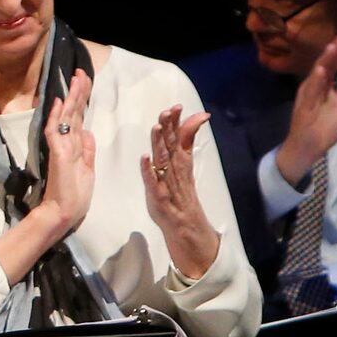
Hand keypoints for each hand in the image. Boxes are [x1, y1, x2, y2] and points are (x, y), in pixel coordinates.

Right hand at [35, 68, 97, 239]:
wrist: (62, 213)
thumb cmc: (74, 196)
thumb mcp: (87, 169)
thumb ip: (87, 150)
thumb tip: (88, 131)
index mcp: (75, 145)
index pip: (79, 116)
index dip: (82, 98)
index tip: (85, 80)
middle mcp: (67, 142)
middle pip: (73, 111)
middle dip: (78, 90)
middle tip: (80, 70)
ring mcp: (61, 147)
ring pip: (66, 116)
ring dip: (71, 96)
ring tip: (75, 77)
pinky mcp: (58, 154)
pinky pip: (56, 131)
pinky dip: (56, 116)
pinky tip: (58, 101)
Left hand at [139, 104, 219, 281]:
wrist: (187, 230)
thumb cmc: (180, 198)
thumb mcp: (182, 171)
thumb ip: (184, 146)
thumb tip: (191, 122)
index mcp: (180, 164)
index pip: (178, 139)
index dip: (176, 123)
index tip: (176, 107)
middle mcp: (175, 172)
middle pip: (173, 147)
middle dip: (170, 128)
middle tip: (169, 110)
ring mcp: (168, 186)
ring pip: (164, 162)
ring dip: (160, 144)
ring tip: (157, 127)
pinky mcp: (160, 199)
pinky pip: (153, 183)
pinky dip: (148, 171)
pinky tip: (145, 158)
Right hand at [274, 34, 336, 183]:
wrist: (305, 148)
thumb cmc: (323, 126)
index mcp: (320, 86)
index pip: (330, 65)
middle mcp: (311, 87)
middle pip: (323, 66)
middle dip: (332, 52)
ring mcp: (307, 97)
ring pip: (316, 76)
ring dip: (324, 61)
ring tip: (333, 47)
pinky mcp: (305, 107)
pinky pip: (312, 93)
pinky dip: (317, 81)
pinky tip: (322, 71)